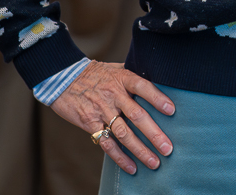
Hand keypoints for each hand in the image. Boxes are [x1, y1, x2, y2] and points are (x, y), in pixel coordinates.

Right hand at [49, 61, 175, 173]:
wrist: (63, 77)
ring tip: (154, 162)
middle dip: (153, 133)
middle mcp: (113, 95)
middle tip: (168, 148)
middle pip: (136, 115)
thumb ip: (134, 75)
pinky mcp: (90, 123)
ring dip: (140, 150)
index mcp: (122, 78)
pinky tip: (131, 167)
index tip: (172, 110)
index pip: (143, 87)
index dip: (157, 98)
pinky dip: (119, 157)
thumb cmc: (96, 73)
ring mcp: (101, 110)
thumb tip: (159, 78)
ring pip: (123, 133)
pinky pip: (106, 143)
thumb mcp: (116, 68)